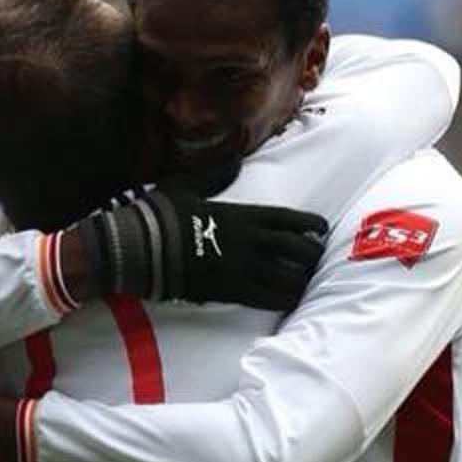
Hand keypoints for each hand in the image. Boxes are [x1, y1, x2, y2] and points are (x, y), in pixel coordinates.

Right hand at [77, 179, 328, 311]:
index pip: (289, 218)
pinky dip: (284, 299)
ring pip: (288, 277)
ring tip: (308, 281)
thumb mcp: (186, 186)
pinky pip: (268, 298)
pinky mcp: (231, 291)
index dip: (311, 224)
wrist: (139, 249)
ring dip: (302, 279)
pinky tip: (292, 299)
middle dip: (313, 254)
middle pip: (298, 249)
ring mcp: (242, 268)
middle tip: (317, 258)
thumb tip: (235, 161)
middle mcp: (249, 241)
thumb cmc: (160, 216)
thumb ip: (215, 175)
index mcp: (242, 214)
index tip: (322, 228)